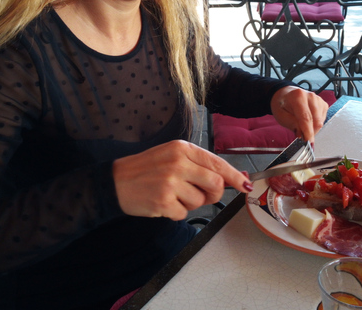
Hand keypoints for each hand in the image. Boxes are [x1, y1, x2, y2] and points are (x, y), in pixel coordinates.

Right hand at [112, 140, 251, 220]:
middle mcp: (178, 163)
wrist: (115, 181)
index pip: (217, 163)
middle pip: (215, 184)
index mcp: (182, 148)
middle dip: (212, 194)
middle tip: (199, 194)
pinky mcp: (163, 201)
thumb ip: (198, 164)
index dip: (235, 176)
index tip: (245, 185)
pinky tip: (163, 203)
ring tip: (172, 195)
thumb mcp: (171, 156)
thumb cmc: (146, 169)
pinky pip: (184, 214)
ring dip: (189, 203)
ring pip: (200, 202)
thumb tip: (229, 177)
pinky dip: (176, 212)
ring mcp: (170, 182)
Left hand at [270, 86, 327, 144]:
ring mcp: (318, 100)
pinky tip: (308, 120)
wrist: (286, 95)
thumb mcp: (281, 115)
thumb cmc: (282, 105)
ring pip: (320, 122)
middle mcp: (311, 96)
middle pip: (316, 121)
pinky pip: (322, 120)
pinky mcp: (323, 104)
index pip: (306, 118)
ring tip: (302, 125)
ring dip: (313, 128)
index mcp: (298, 97)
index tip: (309, 142)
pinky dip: (315, 124)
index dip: (308, 132)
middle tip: (302, 136)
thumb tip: (302, 134)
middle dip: (310, 132)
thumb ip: (292, 124)